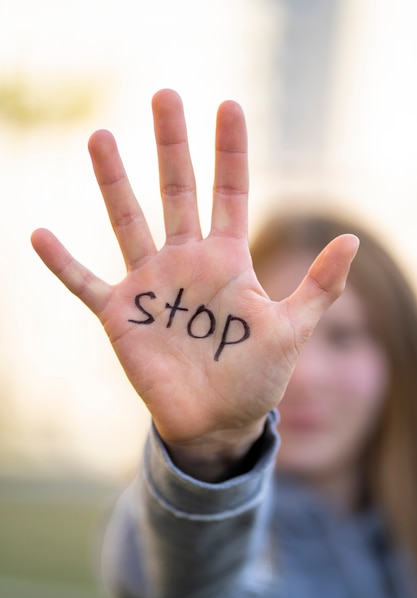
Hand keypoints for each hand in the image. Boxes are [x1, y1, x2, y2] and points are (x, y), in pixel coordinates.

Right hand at [31, 90, 357, 478]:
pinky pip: (85, 283)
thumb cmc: (255, 376)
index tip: (229, 105)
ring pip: (129, 222)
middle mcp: (187, 261)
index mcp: (228, 260)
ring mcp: (151, 285)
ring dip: (114, 182)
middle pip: (177, 191)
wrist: (217, 419)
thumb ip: (319, 286)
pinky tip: (39, 234)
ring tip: (100, 137)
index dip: (231, 151)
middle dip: (172, 145)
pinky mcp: (121, 315)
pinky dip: (63, 263)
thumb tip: (352, 239)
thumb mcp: (293, 329)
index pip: (230, 192)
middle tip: (166, 96)